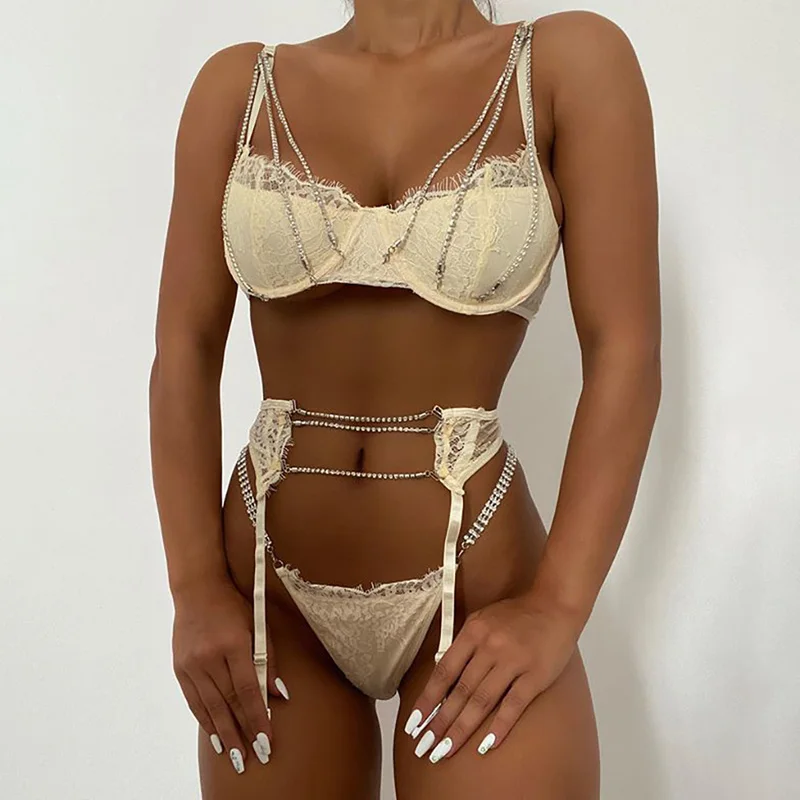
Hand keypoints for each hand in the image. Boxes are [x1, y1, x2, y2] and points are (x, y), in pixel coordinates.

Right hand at [172, 576, 288, 773]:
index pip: (248, 690)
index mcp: (235, 644)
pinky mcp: (180, 667)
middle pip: (229, 702)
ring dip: (224, 733)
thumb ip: (267, 659)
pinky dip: (205, 720)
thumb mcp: (258, 625)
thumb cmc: (234, 606)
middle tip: (254, 757)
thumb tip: (278, 694)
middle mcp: (211, 656)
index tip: (267, 739)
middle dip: (243, 732)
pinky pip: (194, 700)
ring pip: (210, 706)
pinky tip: (215, 735)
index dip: (258, 717)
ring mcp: (192, 664)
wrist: (198, 590)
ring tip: (235, 755)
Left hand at [403, 591, 582, 761]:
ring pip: (482, 701)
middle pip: (460, 691)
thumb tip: (443, 675)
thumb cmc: (516, 615)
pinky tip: (485, 746)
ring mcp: (513, 661)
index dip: (427, 700)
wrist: (555, 604)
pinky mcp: (536, 675)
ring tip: (445, 751)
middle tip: (424, 747)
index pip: (444, 671)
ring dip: (461, 729)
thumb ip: (464, 645)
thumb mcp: (483, 620)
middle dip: (440, 722)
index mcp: (473, 632)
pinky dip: (499, 726)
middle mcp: (490, 647)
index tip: (414, 723)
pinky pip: (514, 705)